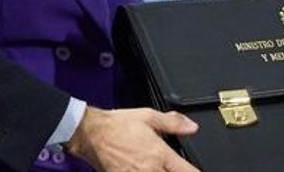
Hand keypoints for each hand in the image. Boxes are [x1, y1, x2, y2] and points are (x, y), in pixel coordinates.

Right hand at [66, 107, 199, 171]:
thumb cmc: (117, 125)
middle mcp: (150, 170)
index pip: (186, 171)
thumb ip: (173, 122)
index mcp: (159, 154)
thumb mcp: (148, 116)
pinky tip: (146, 170)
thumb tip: (192, 127)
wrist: (92, 133)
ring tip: (160, 169)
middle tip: (175, 168)